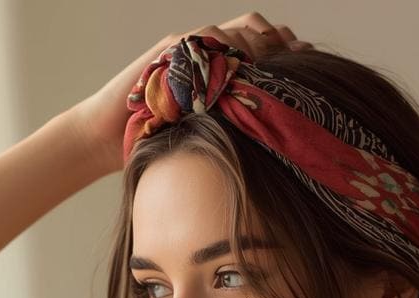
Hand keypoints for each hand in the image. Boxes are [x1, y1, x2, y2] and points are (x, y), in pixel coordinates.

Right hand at [70, 12, 311, 177]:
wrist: (105, 138)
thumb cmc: (155, 144)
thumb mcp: (204, 137)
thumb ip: (232, 128)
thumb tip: (275, 146)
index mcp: (219, 71)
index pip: (263, 44)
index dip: (288, 50)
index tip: (312, 63)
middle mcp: (206, 54)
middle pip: (255, 30)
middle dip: (282, 43)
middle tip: (302, 60)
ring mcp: (187, 51)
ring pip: (233, 31)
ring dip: (257, 46)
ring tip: (275, 68)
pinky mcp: (168, 53)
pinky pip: (204, 41)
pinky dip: (225, 50)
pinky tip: (242, 70)